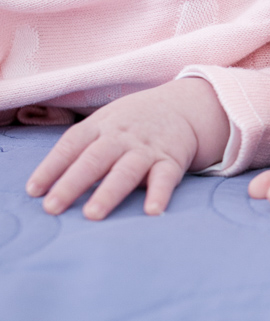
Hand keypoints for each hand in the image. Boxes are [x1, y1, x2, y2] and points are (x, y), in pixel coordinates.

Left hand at [25, 78, 228, 219]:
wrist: (183, 106)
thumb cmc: (132, 122)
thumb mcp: (104, 122)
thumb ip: (81, 148)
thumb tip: (47, 184)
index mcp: (101, 126)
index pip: (71, 145)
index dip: (51, 167)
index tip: (35, 190)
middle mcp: (122, 137)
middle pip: (94, 159)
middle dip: (72, 183)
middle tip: (53, 207)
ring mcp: (147, 149)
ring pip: (126, 170)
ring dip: (109, 192)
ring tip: (93, 214)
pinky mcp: (171, 160)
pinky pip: (165, 177)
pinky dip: (159, 193)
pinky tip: (152, 211)